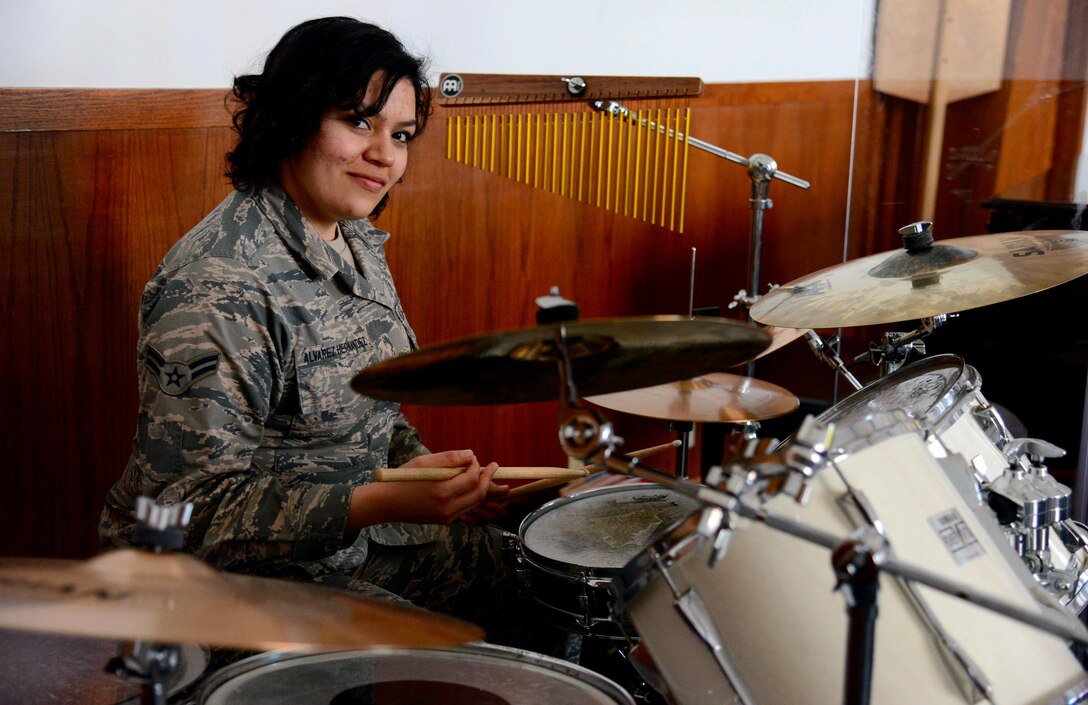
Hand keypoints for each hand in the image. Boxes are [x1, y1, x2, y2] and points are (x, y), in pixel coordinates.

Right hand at [346, 450, 503, 531]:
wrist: (387, 503)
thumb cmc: (403, 479)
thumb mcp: (424, 463)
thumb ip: (450, 458)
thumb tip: (471, 455)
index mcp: (442, 492)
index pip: (472, 479)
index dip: (477, 467)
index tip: (475, 459)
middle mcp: (447, 508)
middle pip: (479, 494)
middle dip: (487, 479)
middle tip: (491, 467)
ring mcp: (446, 517)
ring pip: (474, 503)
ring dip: (480, 488)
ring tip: (482, 474)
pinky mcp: (444, 521)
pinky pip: (465, 508)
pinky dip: (470, 497)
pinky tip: (468, 486)